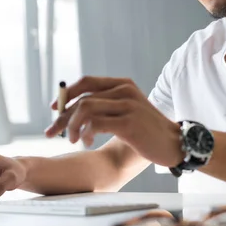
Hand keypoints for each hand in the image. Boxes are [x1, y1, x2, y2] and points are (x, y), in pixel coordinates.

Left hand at [45, 76, 183, 167]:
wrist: (174, 143)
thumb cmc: (146, 129)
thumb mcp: (127, 109)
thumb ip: (106, 105)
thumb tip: (73, 109)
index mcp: (122, 84)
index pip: (86, 82)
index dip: (66, 94)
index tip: (53, 109)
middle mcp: (124, 91)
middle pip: (82, 98)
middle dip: (62, 116)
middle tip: (51, 132)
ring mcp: (127, 106)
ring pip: (85, 109)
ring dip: (71, 126)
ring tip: (72, 140)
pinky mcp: (129, 123)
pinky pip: (95, 124)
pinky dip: (84, 134)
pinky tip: (85, 142)